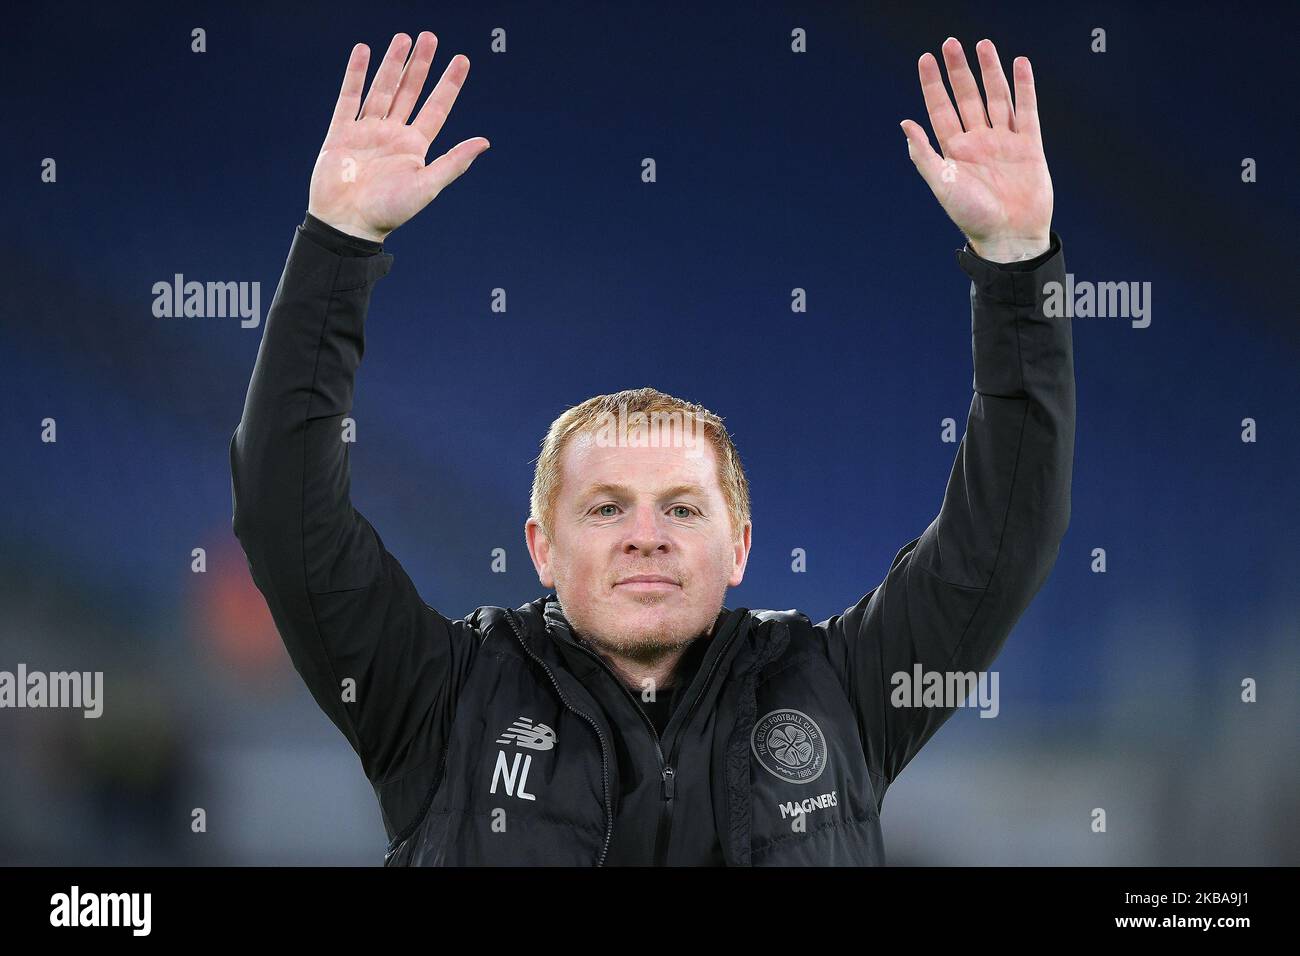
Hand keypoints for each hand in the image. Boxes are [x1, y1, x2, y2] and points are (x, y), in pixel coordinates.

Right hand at [307, 32, 489, 242]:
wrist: (347, 224)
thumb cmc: (389, 211)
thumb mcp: (427, 186)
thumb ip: (454, 161)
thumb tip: (485, 142)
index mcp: (415, 147)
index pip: (437, 108)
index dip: (449, 84)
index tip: (462, 59)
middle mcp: (393, 135)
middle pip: (410, 92)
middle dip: (420, 65)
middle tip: (430, 37)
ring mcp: (367, 131)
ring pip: (382, 90)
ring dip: (392, 63)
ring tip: (402, 38)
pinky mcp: (341, 133)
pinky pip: (349, 97)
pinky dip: (356, 74)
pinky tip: (363, 52)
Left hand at [900, 38, 1051, 261]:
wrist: (1009, 237)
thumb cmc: (972, 217)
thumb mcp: (941, 185)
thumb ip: (924, 154)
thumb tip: (904, 124)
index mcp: (954, 151)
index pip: (940, 109)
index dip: (933, 84)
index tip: (926, 59)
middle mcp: (978, 141)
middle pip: (967, 97)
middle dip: (959, 70)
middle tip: (951, 43)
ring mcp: (1004, 141)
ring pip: (997, 98)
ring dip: (990, 71)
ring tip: (984, 45)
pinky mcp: (1029, 146)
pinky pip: (1027, 110)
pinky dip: (1024, 87)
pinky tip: (1020, 64)